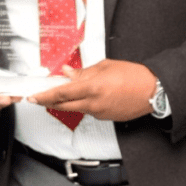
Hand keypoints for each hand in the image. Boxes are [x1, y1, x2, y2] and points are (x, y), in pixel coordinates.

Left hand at [28, 59, 155, 121]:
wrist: (153, 91)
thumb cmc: (132, 75)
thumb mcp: (104, 67)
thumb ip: (82, 72)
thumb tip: (66, 73)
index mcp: (92, 88)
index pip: (61, 94)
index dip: (44, 96)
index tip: (32, 97)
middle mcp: (94, 103)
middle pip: (63, 106)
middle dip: (48, 102)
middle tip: (38, 98)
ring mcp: (100, 113)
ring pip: (76, 109)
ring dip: (67, 102)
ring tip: (64, 92)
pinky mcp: (106, 118)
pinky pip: (89, 111)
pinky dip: (83, 104)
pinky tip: (87, 96)